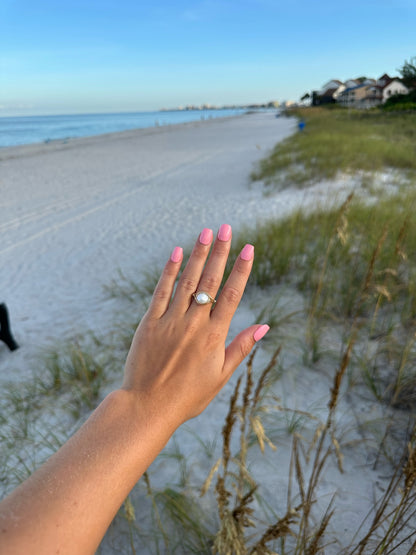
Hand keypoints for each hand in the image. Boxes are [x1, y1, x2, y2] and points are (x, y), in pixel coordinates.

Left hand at [122, 224, 268, 427]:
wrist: (148, 407)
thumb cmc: (188, 396)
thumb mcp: (221, 375)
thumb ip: (241, 347)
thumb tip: (264, 325)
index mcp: (214, 336)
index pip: (231, 295)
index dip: (241, 270)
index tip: (248, 248)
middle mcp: (193, 324)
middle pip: (210, 281)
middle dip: (220, 252)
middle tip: (227, 228)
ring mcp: (170, 321)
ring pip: (187, 281)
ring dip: (198, 255)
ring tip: (206, 233)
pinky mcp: (150, 322)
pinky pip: (161, 291)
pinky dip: (170, 271)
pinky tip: (177, 253)